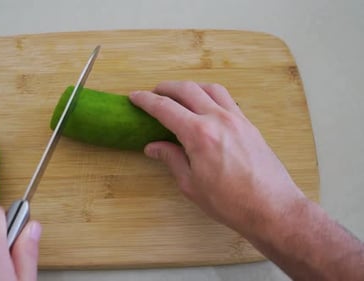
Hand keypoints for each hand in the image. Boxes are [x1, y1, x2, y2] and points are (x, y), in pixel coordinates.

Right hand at [129, 81, 305, 233]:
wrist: (271, 208)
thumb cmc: (229, 202)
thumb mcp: (191, 184)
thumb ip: (171, 159)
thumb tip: (153, 147)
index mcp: (199, 134)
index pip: (165, 108)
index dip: (146, 100)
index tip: (135, 97)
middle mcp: (218, 119)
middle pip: (187, 89)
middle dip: (166, 87)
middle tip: (153, 93)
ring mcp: (237, 119)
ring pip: (210, 88)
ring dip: (190, 86)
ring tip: (179, 94)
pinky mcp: (249, 124)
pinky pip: (227, 99)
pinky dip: (210, 95)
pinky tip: (205, 106)